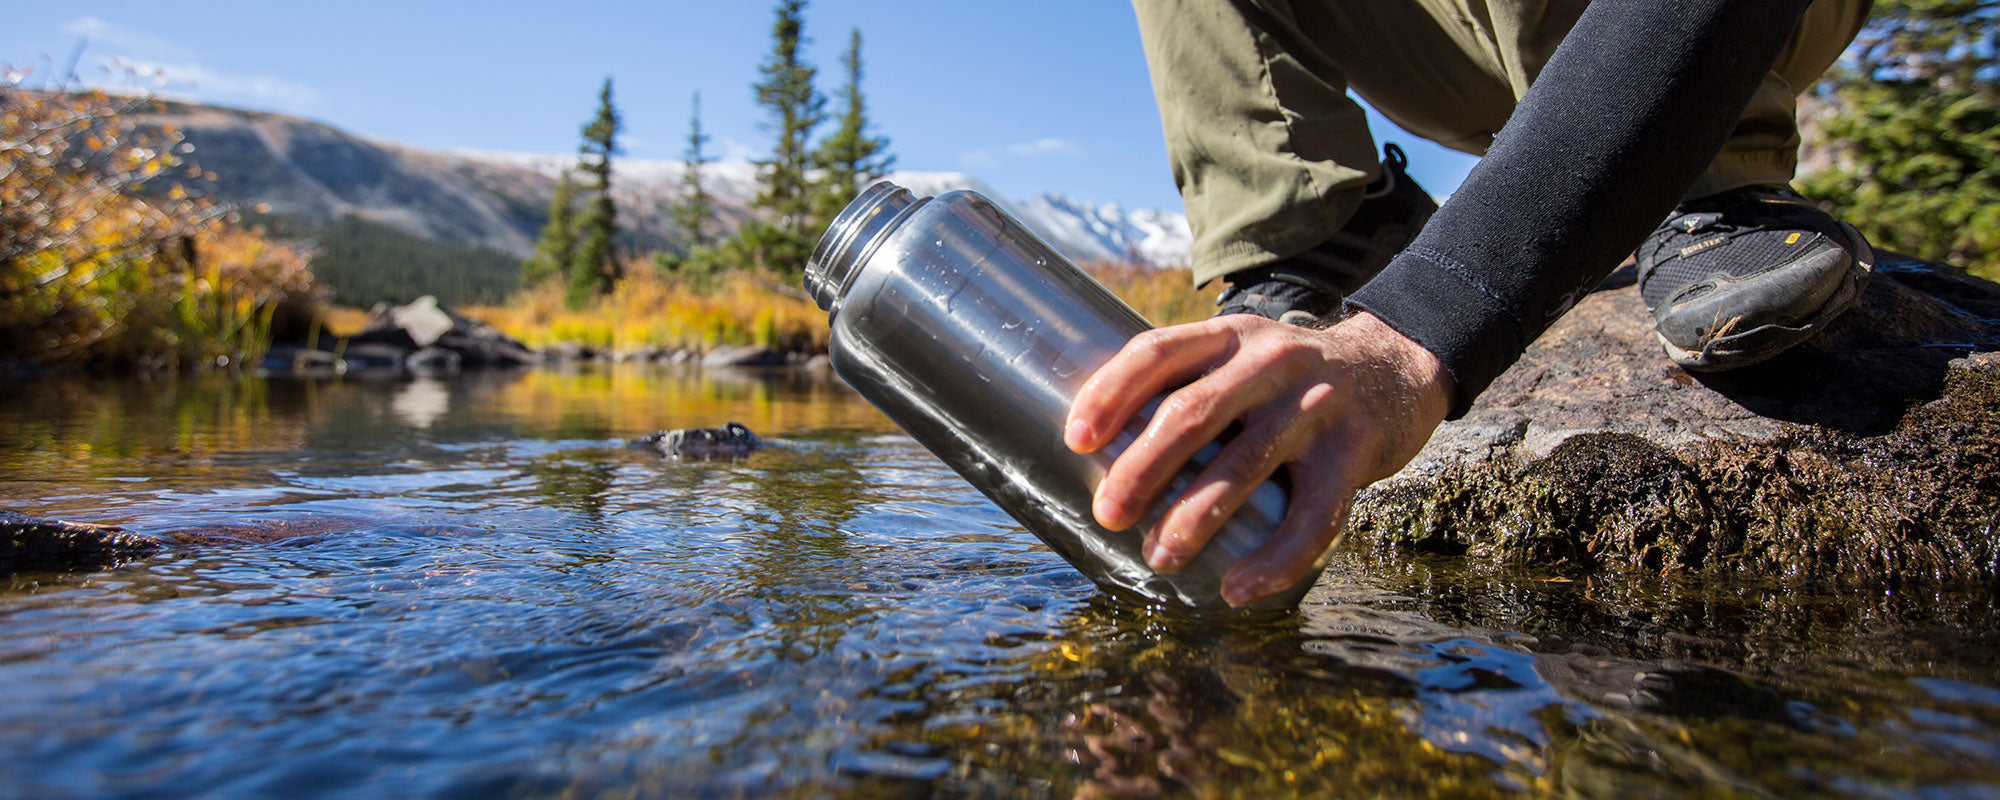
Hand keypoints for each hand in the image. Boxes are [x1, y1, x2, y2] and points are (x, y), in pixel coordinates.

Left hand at [1063, 311, 1454, 605]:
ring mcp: (1316, 406)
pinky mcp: (1354, 454)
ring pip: (1243, 468)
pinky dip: (1273, 562)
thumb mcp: (1244, 355)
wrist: (1401, 368)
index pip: (1157, 352)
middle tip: (1108, 513)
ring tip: (1159, 557)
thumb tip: (1103, 453)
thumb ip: (1191, 385)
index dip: (1110, 393)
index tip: (1076, 440)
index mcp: (1231, 335)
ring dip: (1193, 519)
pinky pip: (1311, 519)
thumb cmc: (1293, 378)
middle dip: (1140, 469)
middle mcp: (1271, 362)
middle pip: (1191, 413)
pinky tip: (1238, 591)